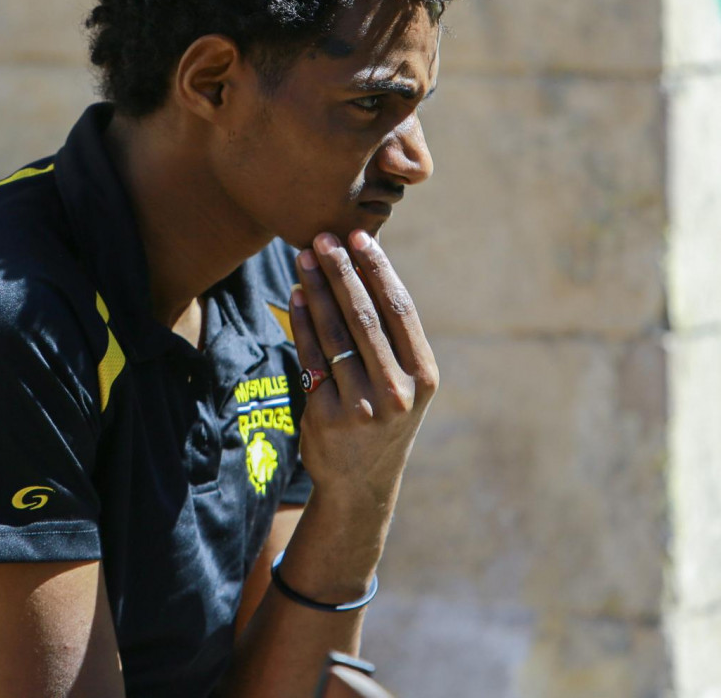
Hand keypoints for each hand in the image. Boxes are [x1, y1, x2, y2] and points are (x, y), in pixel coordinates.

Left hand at [290, 229, 438, 509]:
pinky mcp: (327, 417)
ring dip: (317, 290)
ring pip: (334, 333)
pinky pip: (311, 358)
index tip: (360, 237)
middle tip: (322, 238)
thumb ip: (390, 339)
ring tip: (304, 259)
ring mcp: (362, 406)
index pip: (400, 309)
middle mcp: (398, 391)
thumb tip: (361, 268)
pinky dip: (302, 322)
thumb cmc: (383, 417)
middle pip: (365, 316)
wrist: (361, 483)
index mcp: (424, 375)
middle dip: (342, 271)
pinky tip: (296, 296)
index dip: (378, 269)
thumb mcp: (403, 384)